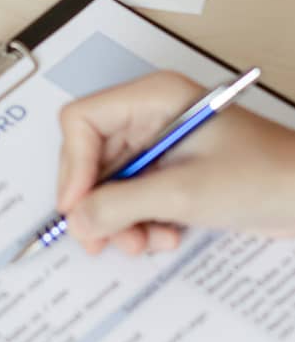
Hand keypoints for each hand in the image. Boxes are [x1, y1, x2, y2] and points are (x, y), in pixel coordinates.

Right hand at [56, 71, 294, 256]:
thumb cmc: (266, 177)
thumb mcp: (183, 193)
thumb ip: (120, 206)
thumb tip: (76, 220)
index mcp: (151, 99)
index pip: (82, 121)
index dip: (74, 165)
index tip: (78, 207)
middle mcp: (149, 116)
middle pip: (90, 157)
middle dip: (97, 202)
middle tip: (100, 239)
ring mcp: (159, 145)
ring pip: (109, 183)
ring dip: (120, 219)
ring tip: (144, 242)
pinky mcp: (171, 172)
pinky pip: (133, 196)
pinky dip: (140, 222)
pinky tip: (165, 236)